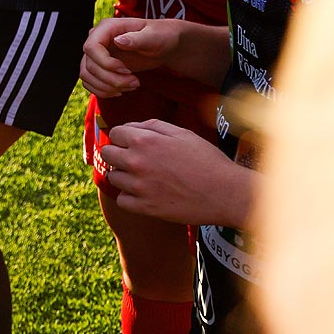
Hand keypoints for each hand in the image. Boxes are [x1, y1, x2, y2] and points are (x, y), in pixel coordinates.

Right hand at [80, 17, 179, 96]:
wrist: (163, 45)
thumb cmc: (161, 36)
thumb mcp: (154, 37)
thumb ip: (137, 38)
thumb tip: (117, 41)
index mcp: (107, 28)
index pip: (91, 47)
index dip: (106, 63)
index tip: (127, 70)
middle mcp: (97, 39)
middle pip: (89, 66)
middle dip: (112, 79)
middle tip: (135, 82)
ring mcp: (95, 54)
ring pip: (87, 76)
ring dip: (108, 87)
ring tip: (131, 86)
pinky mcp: (98, 66)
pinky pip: (90, 82)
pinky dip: (104, 91)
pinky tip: (121, 90)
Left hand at [99, 119, 250, 224]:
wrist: (226, 193)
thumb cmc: (207, 161)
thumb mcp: (182, 133)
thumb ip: (152, 126)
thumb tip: (131, 127)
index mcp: (145, 140)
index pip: (115, 133)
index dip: (124, 137)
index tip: (133, 143)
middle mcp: (137, 162)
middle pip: (107, 154)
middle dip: (118, 154)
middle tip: (135, 159)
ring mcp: (140, 186)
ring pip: (113, 177)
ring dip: (124, 175)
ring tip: (143, 177)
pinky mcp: (146, 207)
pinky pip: (122, 200)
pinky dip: (129, 197)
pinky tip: (143, 193)